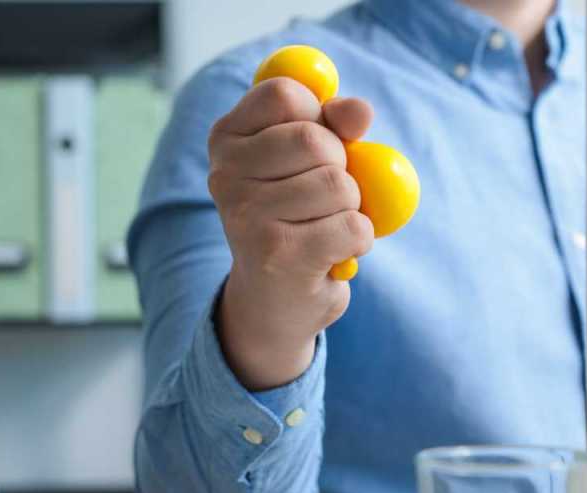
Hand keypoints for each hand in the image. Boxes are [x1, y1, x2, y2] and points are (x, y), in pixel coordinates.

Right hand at [208, 77, 375, 390]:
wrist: (272, 303)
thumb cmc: (293, 220)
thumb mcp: (308, 162)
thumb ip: (334, 126)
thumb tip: (361, 110)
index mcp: (226, 139)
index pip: (284, 94)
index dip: (318, 114)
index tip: (318, 140)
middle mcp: (225, 175)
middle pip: (315, 139)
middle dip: (340, 166)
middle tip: (324, 197)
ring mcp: (248, 216)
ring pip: (338, 185)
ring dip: (350, 208)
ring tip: (324, 227)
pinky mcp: (279, 255)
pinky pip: (352, 226)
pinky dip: (360, 239)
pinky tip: (334, 253)